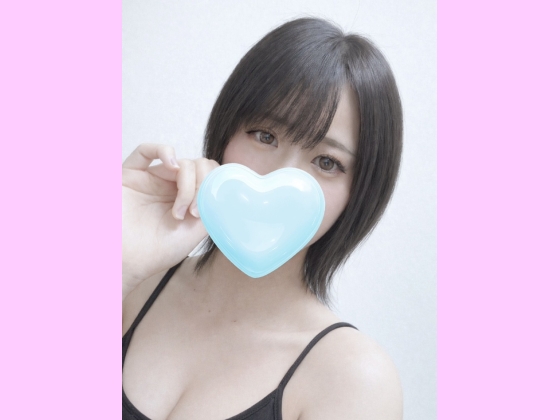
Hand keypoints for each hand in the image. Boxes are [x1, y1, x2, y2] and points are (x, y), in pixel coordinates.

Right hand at [122, 143, 218, 299]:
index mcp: (189, 197)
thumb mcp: (196, 231)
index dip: (214, 187)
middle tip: (193, 214)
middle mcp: (171, 186)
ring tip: (179, 211)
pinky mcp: (130, 174)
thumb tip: (225, 188)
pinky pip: (146, 150)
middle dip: (202, 188)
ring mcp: (151, 178)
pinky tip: (173, 166)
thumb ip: (212, 206)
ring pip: (182, 162)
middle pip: (200, 167)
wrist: (126, 263)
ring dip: (188, 184)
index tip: (207, 212)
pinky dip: (165, 151)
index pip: (210, 175)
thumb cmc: (157, 251)